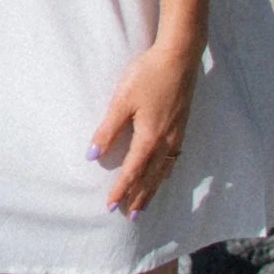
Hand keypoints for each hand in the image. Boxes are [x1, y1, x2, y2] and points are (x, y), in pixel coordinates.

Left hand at [91, 38, 203, 214]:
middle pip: (150, 177)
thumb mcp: (122, 101)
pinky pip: (173, 160)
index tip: (110, 206)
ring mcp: (177, 135)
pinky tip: (164, 174)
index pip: (132, 172)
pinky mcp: (182, 126)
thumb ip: (107, 129)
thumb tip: (92, 155)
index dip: (121, 190)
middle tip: (129, 216)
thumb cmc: (148, 75)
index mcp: (150, 138)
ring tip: (144, 204)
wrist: (180, 57)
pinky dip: (165, 173)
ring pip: (163, 171)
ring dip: (152, 189)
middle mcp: (166, 142)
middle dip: (138, 197)